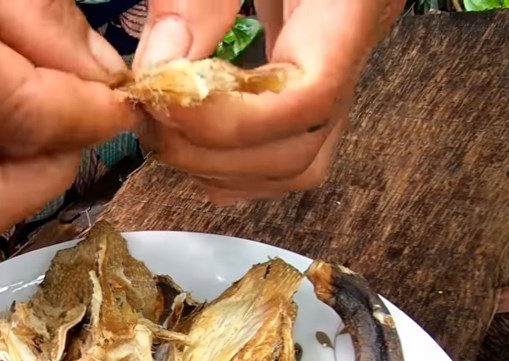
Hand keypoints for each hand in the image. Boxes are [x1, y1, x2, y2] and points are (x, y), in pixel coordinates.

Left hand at [137, 0, 403, 203]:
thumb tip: (160, 72)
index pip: (310, 96)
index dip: (232, 122)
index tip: (165, 103)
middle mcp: (357, 43)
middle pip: (302, 148)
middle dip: (216, 153)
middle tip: (152, 121)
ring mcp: (341, 66)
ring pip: (299, 164)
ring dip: (222, 168)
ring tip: (166, 132)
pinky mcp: (317, 76)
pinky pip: (290, 154)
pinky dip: (237, 168)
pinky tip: (194, 147)